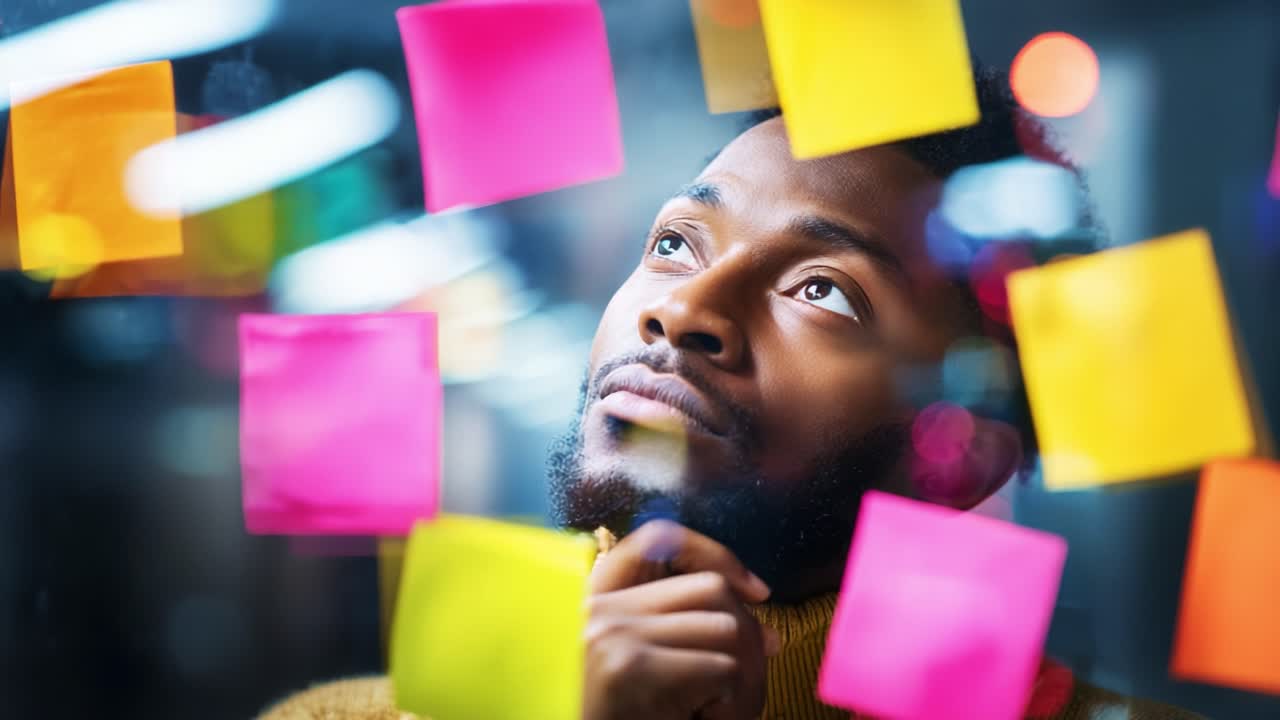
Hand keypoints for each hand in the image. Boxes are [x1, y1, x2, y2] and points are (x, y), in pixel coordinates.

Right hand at [582, 520, 780, 719]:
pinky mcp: (631, 668)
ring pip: (726, 630)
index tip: (757, 592)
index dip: (716, 555)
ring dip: (743, 678)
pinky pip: (721, 669)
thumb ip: (681, 633)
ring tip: (721, 711)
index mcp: (595, 601)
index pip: (659, 539)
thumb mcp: (634, 668)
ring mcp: (614, 635)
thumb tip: (769, 636)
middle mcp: (600, 609)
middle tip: (745, 685)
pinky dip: (731, 704)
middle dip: (746, 636)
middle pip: (710, 590)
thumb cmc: (612, 714)